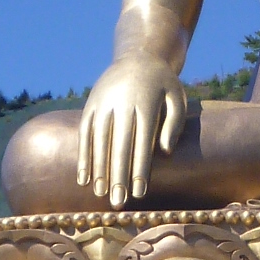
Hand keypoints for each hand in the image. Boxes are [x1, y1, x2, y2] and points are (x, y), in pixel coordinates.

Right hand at [76, 56, 187, 207]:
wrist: (138, 56)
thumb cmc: (163, 84)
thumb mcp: (177, 97)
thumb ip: (174, 124)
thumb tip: (165, 153)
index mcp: (146, 103)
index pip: (142, 142)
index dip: (140, 168)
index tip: (139, 193)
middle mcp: (122, 104)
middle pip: (119, 145)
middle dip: (118, 176)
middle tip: (118, 203)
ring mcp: (103, 104)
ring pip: (98, 141)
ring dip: (99, 170)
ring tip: (101, 194)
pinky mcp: (90, 105)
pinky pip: (84, 134)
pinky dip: (83, 157)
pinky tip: (84, 178)